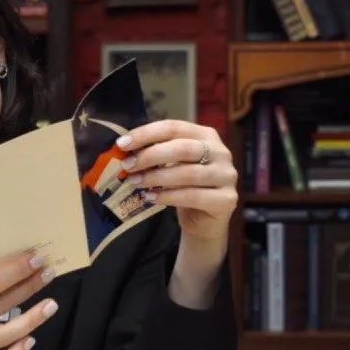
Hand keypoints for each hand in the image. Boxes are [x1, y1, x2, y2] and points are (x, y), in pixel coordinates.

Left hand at [116, 120, 238, 243]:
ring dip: (156, 177)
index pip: (174, 127)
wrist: (204, 222)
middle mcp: (221, 152)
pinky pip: (193, 196)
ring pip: (187, 173)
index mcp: (206, 135)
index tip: (122, 144)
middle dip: (150, 156)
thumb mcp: (172, 165)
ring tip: (135, 182)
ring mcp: (227, 176)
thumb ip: (156, 154)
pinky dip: (168, 196)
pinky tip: (150, 197)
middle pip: (182, 148)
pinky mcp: (227, 199)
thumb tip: (125, 149)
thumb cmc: (185, 187)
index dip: (146, 134)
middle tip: (127, 166)